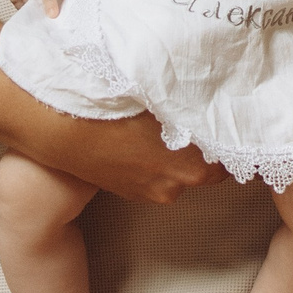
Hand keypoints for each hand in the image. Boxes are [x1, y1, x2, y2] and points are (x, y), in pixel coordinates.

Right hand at [14, 106, 223, 204]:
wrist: (62, 130)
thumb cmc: (116, 108)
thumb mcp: (164, 101)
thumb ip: (195, 108)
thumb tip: (219, 100)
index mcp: (192, 168)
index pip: (229, 161)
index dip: (229, 140)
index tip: (227, 122)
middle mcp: (176, 187)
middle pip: (204, 167)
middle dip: (202, 144)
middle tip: (196, 114)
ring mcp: (150, 193)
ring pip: (177, 170)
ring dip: (176, 151)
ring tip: (162, 122)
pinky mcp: (129, 192)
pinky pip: (154, 174)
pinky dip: (154, 158)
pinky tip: (139, 135)